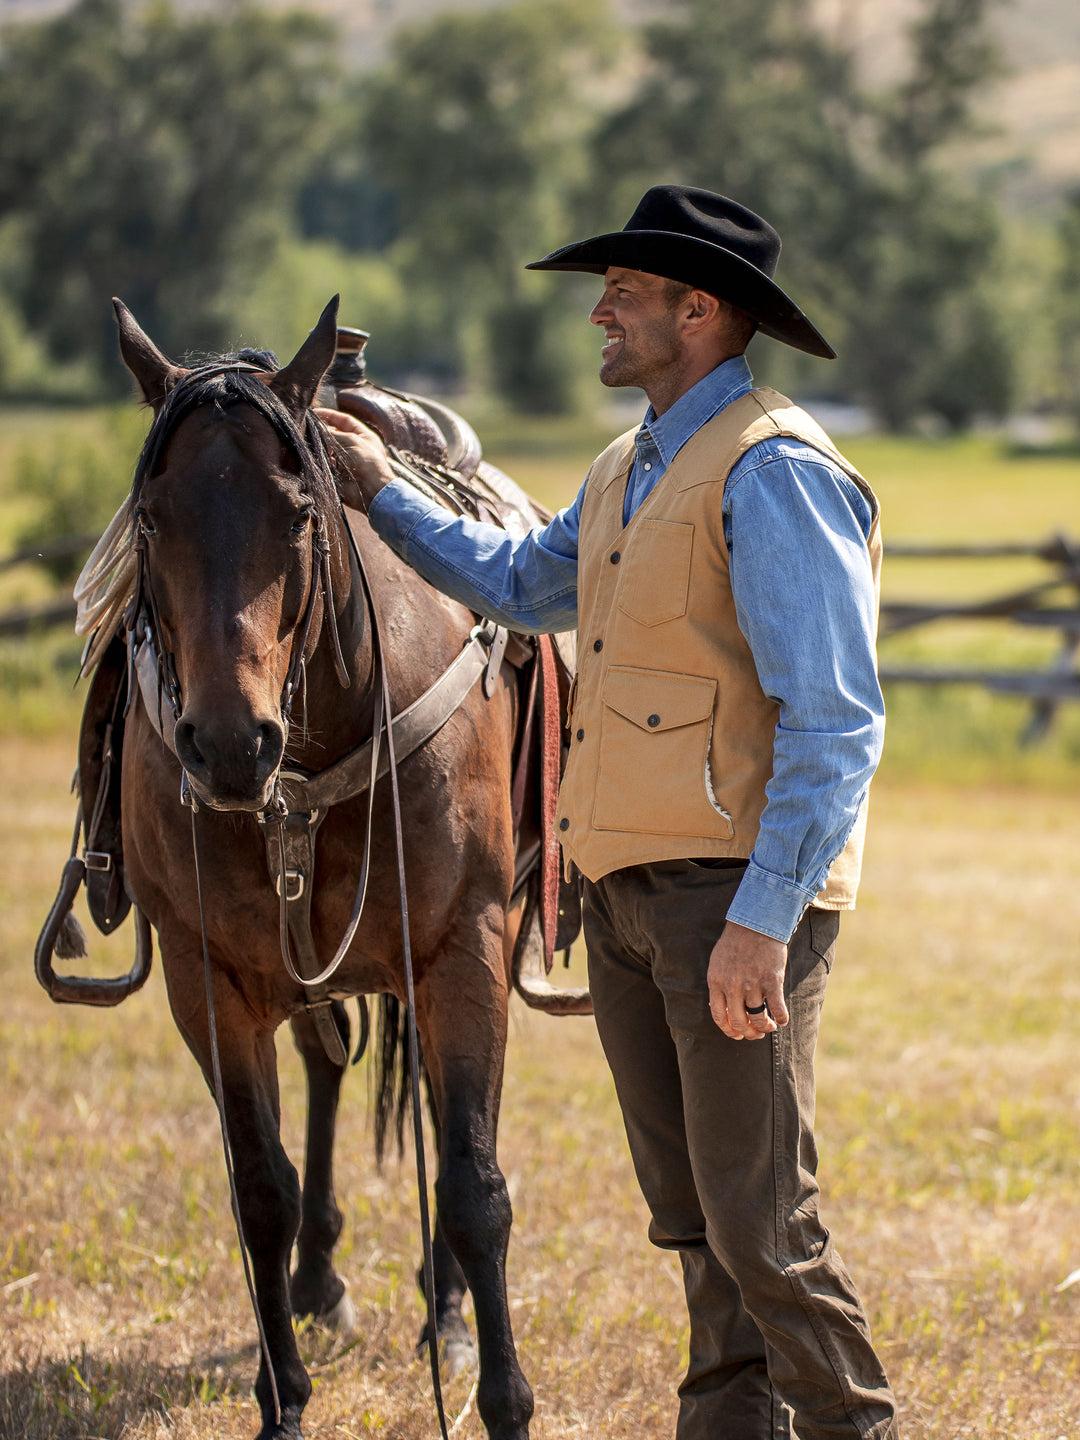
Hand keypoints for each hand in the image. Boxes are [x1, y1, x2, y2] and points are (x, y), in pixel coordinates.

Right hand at [314, 407, 395, 510]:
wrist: (370, 490)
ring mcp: (345, 461)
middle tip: (306, 427)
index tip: (314, 413)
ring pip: (327, 449)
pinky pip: (324, 464)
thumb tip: (316, 428)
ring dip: (318, 446)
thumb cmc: (367, 462)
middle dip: (321, 431)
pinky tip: (310, 455)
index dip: (330, 415)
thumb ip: (332, 433)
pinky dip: (318, 460)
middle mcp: (354, 447)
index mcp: (362, 436)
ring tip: (307, 440)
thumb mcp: (350, 440)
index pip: (344, 421)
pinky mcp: (337, 473)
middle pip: (334, 434)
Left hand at [707, 920, 788, 1040]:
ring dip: (764, 1027)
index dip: (729, 1031)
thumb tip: (722, 1009)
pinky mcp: (772, 981)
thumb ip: (719, 985)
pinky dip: (781, 1018)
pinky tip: (781, 1020)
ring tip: (769, 1026)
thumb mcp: (717, 963)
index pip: (720, 1017)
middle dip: (748, 1033)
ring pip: (759, 1018)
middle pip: (739, 1022)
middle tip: (755, 1034)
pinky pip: (778, 1009)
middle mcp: (733, 986)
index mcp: (716, 982)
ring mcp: (753, 984)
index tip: (737, 1035)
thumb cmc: (735, 942)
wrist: (755, 923)